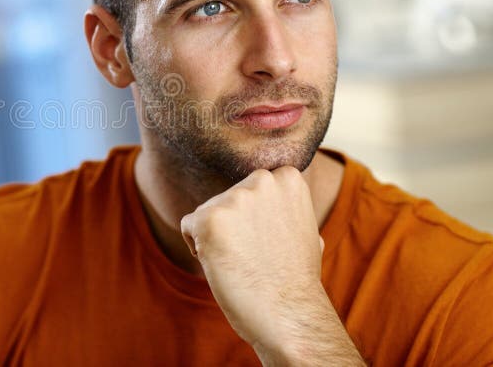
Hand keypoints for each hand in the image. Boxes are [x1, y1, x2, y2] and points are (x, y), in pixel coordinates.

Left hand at [181, 167, 361, 363]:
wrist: (290, 315)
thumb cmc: (295, 278)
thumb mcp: (304, 227)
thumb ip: (284, 204)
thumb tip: (276, 190)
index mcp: (287, 177)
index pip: (250, 187)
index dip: (255, 219)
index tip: (271, 243)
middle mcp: (262, 180)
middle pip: (227, 198)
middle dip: (234, 225)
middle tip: (256, 256)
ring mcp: (234, 197)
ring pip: (207, 213)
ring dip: (217, 238)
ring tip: (244, 262)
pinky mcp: (208, 218)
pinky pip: (188, 226)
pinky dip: (198, 248)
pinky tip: (224, 265)